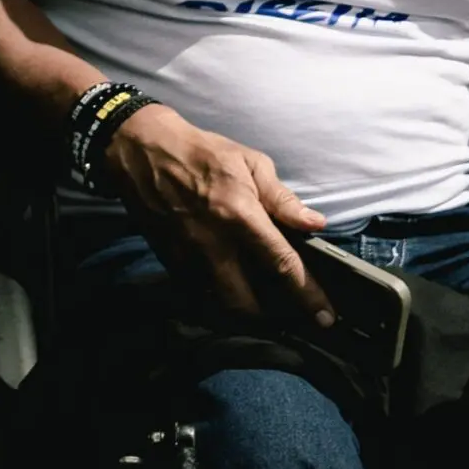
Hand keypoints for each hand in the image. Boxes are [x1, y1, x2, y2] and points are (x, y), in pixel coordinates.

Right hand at [99, 105, 333, 327]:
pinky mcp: (169, 262)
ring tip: (263, 304)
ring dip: (244, 311)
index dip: (308, 295)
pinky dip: (216, 298)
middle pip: (247, 304)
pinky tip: (230, 286)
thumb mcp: (252, 163)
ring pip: (219, 305)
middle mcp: (214, 244)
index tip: (325, 317)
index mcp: (241, 216)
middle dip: (272, 317)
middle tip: (290, 313)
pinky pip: (197, 294)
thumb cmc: (203, 152)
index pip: (282, 265)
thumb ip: (283, 199)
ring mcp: (187, 257)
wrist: (144, 152)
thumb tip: (315, 223)